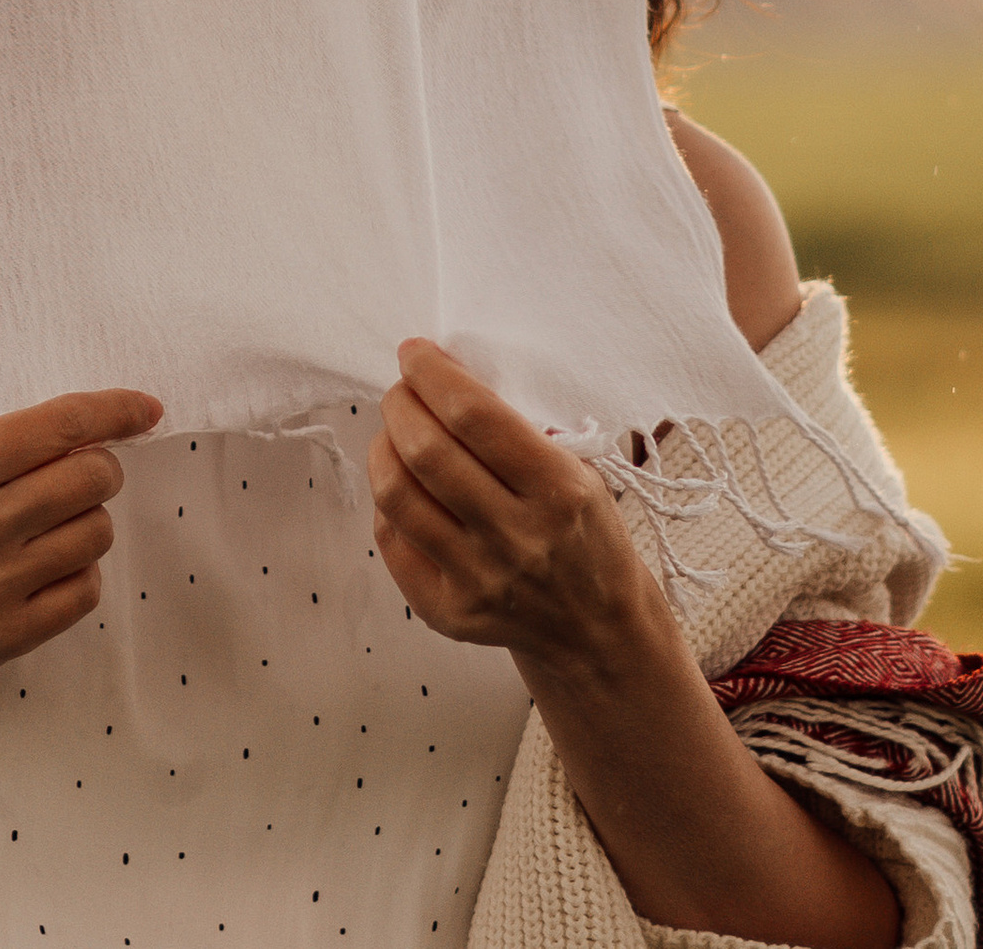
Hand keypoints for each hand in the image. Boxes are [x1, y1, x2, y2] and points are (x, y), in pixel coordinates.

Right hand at [0, 387, 160, 705]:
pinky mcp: (1, 638)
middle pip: (91, 477)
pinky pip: (81, 595)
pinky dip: (75, 574)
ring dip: (84, 520)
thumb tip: (70, 436)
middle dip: (96, 466)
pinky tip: (44, 567)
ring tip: (49, 524)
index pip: (62, 424)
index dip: (115, 410)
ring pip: (94, 534)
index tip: (144, 409)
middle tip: (75, 472)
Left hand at [368, 340, 658, 686]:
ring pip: (396, 495)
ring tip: (395, 433)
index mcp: (559, 491)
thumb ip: (515, 428)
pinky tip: (404, 485)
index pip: (474, 415)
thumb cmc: (586, 533)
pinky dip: (387, 501)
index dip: (431, 374)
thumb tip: (441, 375)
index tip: (414, 353)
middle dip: (400, 403)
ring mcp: (480, 581)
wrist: (598, 628)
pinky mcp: (449, 612)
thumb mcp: (579, 470)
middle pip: (425, 451)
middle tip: (402, 390)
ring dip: (383, 447)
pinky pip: (392, 540)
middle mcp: (518, 539)